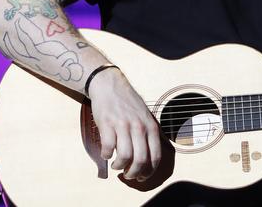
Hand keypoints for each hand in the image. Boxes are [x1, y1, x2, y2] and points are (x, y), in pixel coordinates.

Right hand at [88, 67, 161, 181]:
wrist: (110, 86)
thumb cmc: (128, 102)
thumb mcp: (145, 116)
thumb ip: (148, 134)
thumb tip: (148, 158)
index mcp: (151, 126)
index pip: (155, 156)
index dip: (149, 171)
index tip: (142, 177)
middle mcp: (139, 127)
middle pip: (140, 160)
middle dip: (134, 173)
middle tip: (128, 175)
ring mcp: (123, 125)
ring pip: (125, 157)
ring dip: (119, 166)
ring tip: (116, 164)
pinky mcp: (108, 125)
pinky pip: (108, 148)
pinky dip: (107, 155)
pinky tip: (106, 153)